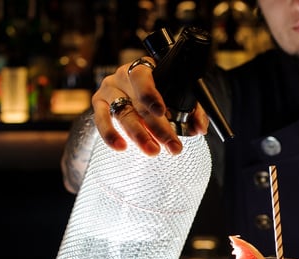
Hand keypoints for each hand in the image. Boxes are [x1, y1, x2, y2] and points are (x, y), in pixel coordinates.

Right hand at [92, 57, 209, 155]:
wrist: (136, 93)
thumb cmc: (159, 92)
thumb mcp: (177, 96)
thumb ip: (192, 110)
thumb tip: (200, 128)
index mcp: (143, 68)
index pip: (142, 77)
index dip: (150, 94)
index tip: (161, 112)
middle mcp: (122, 76)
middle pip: (138, 103)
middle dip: (158, 127)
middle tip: (172, 145)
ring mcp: (109, 90)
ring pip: (122, 114)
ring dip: (139, 135)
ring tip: (153, 151)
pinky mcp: (98, 104)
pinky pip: (100, 120)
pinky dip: (110, 134)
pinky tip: (121, 147)